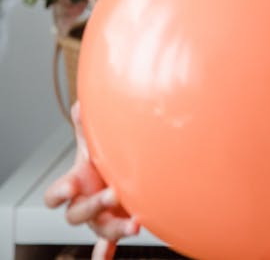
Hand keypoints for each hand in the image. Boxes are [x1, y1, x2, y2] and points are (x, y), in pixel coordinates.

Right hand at [44, 101, 139, 258]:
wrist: (116, 173)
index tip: (69, 188)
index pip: (55, 196)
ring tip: (135, 223)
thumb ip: (84, 125)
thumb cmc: (101, 158)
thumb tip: (80, 104)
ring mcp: (98, 220)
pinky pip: (108, 248)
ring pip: (99, 232)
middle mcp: (84, 206)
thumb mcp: (93, 140)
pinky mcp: (114, 228)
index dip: (58, 194)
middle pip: (78, 215)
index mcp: (74, 184)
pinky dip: (105, 255)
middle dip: (94, 205)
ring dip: (114, 230)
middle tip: (114, 193)